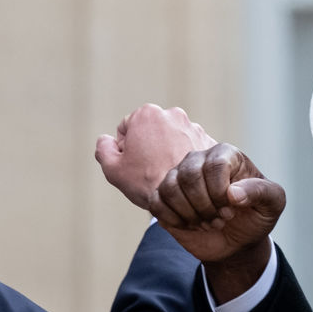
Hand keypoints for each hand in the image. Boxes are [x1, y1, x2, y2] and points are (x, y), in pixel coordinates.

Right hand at [95, 103, 216, 208]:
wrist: (185, 198)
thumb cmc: (147, 182)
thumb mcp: (114, 169)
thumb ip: (103, 149)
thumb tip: (105, 140)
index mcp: (147, 114)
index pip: (127, 129)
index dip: (126, 150)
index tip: (134, 165)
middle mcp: (172, 114)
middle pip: (151, 131)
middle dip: (148, 148)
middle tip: (149, 171)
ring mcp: (193, 127)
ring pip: (172, 139)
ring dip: (167, 152)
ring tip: (166, 174)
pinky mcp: (209, 141)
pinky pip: (190, 147)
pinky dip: (184, 158)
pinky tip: (180, 176)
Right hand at [150, 143, 284, 268]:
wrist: (237, 240)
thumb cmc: (256, 215)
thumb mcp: (273, 204)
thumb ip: (261, 192)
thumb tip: (233, 193)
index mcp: (226, 155)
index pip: (215, 165)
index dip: (220, 192)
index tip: (231, 210)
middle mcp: (199, 160)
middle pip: (189, 175)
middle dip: (205, 206)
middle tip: (220, 220)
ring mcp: (179, 177)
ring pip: (170, 188)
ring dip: (190, 214)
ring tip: (207, 223)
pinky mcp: (164, 196)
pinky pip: (157, 202)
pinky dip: (173, 219)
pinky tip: (190, 225)